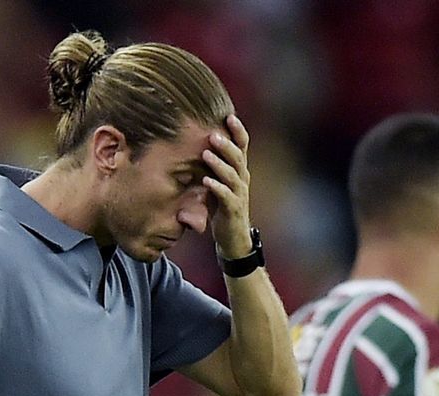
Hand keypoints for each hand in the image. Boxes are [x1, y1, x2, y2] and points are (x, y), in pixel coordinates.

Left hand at [203, 114, 252, 258]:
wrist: (232, 237)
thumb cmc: (222, 206)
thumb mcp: (217, 181)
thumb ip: (212, 165)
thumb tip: (196, 143)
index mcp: (239, 169)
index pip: (242, 146)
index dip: (238, 131)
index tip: (229, 115)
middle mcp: (242, 178)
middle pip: (238, 157)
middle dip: (226, 144)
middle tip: (213, 134)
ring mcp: (239, 194)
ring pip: (232, 175)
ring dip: (219, 164)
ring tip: (206, 154)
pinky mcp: (233, 210)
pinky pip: (226, 196)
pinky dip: (216, 188)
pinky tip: (205, 181)